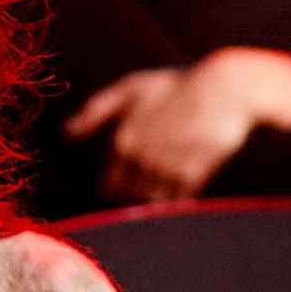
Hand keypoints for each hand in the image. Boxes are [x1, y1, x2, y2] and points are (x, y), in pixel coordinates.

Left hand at [66, 48, 290, 200]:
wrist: (224, 90)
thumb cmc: (175, 87)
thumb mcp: (131, 89)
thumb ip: (95, 111)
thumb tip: (66, 132)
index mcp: (122, 141)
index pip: (109, 185)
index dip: (117, 186)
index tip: (128, 181)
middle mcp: (141, 159)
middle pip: (129, 198)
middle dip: (135, 195)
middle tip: (149, 183)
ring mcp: (166, 169)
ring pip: (152, 203)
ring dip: (155, 200)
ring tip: (166, 182)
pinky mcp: (193, 175)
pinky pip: (177, 202)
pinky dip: (177, 201)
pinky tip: (182, 187)